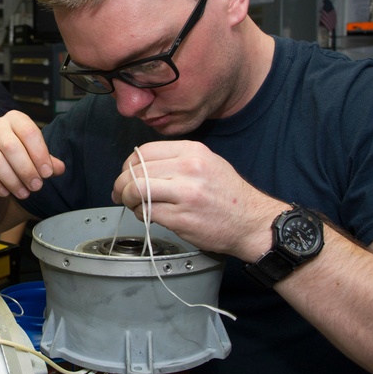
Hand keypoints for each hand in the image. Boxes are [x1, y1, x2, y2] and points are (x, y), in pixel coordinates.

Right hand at [0, 110, 65, 198]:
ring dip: (12, 180)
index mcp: (15, 118)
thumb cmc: (18, 156)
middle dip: (26, 170)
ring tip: (24, 193)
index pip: (29, 132)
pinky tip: (5, 193)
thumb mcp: (35, 155)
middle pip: (11, 146)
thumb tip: (60, 168)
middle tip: (36, 187)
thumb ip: (48, 161)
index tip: (47, 173)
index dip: (40, 154)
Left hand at [111, 140, 280, 259]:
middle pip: (136, 170)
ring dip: (128, 199)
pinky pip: (147, 212)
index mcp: (192, 152)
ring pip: (137, 190)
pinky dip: (141, 214)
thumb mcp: (207, 163)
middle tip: (120, 193)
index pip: (144, 151)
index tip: (126, 174)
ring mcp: (185, 193)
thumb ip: (176, 160)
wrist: (252, 222)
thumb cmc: (228, 195)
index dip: (129, 164)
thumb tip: (141, 166)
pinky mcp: (182, 217)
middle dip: (122, 183)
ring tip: (132, 204)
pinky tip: (149, 215)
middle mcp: (188, 168)